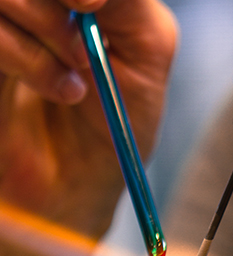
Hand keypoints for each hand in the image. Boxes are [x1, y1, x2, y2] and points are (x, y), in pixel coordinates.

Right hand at [0, 0, 175, 236]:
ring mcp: (3, 29)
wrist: (82, 186)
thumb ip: (129, 2)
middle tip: (84, 49)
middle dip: (54, 5)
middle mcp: (28, 6)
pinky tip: (60, 90)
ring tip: (77, 79)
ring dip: (44, 28)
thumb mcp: (145, 50)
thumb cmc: (115, 122)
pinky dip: (24, 56)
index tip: (93, 4)